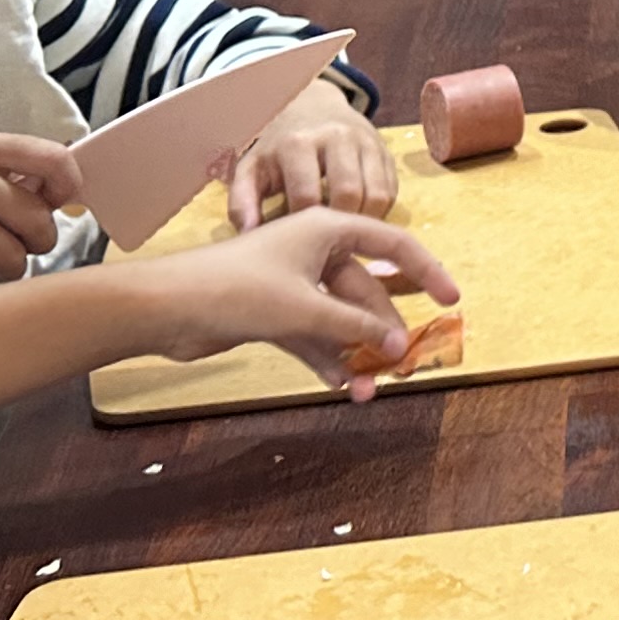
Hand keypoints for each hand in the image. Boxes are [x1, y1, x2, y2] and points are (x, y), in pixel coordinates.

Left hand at [142, 205, 458, 395]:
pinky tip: (344, 386)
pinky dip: (329, 359)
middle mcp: (314, 252)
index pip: (392, 244)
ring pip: (340, 320)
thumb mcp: (305, 307)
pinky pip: (315, 337)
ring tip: (370, 390)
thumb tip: (399, 346)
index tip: (451, 299)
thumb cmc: (236, 289)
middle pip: (367, 291)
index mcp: (326, 229)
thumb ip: (355, 326)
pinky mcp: (275, 313)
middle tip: (402, 365)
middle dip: (384, 330)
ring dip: (356, 353)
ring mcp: (293, 285)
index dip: (426, 271)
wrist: (168, 308)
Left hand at [228, 76, 396, 229]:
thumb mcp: (251, 168)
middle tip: (325, 238)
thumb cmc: (277, 147)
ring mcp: (366, 141)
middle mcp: (337, 137)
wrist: (311, 106)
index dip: (303, 224)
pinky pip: (391, 191)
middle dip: (338, 222)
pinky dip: (377, 211)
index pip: (308, 197)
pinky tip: (356, 214)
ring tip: (342, 227)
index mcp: (298, 142)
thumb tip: (249, 232)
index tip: (297, 236)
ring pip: (376, 195)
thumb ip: (241, 201)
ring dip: (362, 219)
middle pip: (349, 194)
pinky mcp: (385, 149)